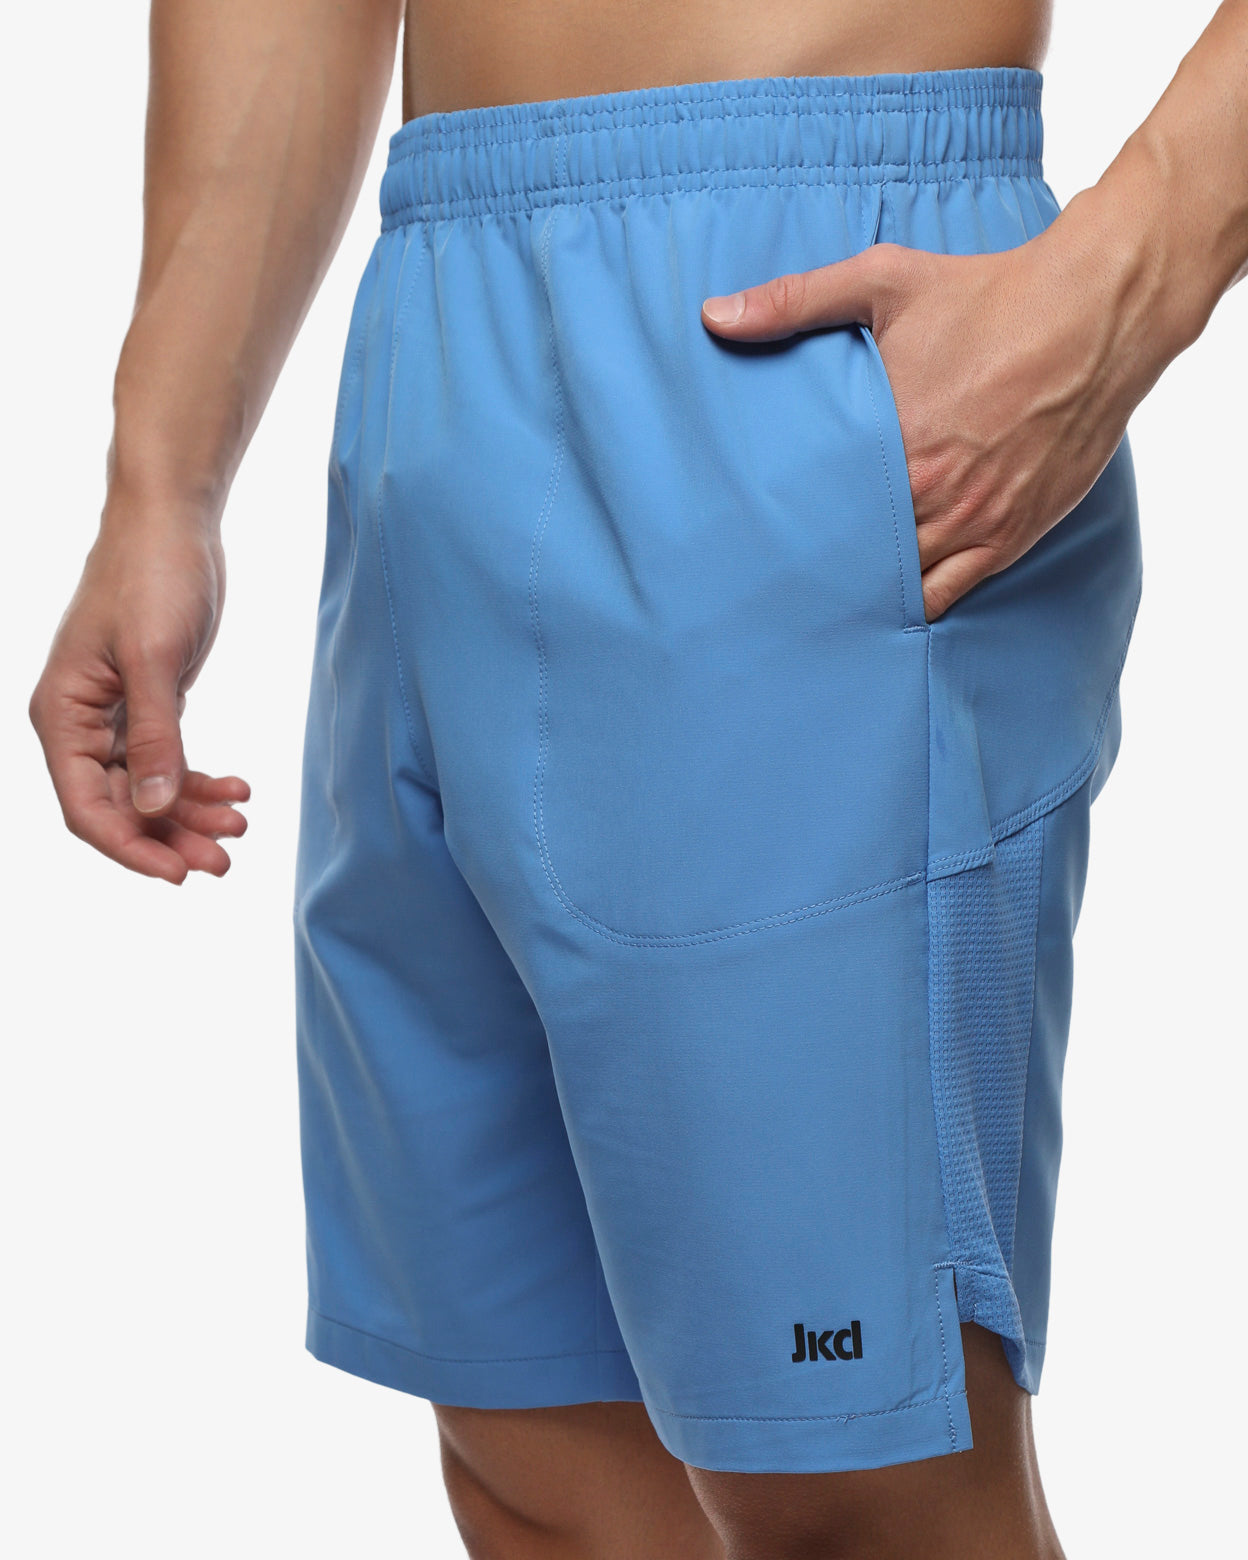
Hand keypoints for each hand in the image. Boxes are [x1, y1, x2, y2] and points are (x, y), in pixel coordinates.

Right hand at [29, 509, 248, 883]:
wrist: (173, 523)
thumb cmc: (152, 576)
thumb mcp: (155, 657)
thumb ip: (156, 735)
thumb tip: (152, 805)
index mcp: (62, 714)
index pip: (86, 807)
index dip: (130, 846)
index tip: (178, 874)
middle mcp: (80, 723)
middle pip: (120, 806)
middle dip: (170, 837)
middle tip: (225, 862)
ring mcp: (115, 717)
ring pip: (148, 789)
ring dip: (191, 815)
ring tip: (240, 828)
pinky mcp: (150, 705)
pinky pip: (169, 761)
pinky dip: (201, 781)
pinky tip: (238, 790)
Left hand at [700, 200, 1141, 618]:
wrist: (1096, 311)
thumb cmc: (988, 293)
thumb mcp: (884, 281)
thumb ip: (793, 302)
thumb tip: (714, 315)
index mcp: (895, 443)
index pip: (820, 513)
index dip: (787, 533)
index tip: (753, 544)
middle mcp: (935, 493)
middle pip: (856, 557)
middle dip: (820, 569)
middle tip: (776, 585)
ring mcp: (975, 521)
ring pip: (902, 587)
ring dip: (864, 593)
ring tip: (821, 605)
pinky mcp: (1012, 535)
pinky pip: (953, 595)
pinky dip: (918, 605)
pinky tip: (887, 607)